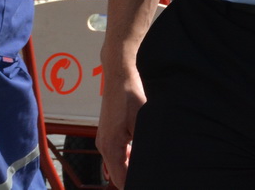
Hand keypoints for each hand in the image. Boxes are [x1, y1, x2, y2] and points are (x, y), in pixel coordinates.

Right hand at [96, 57, 146, 188]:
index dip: (135, 185)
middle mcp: (103, 146)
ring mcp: (103, 140)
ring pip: (117, 164)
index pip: (121, 180)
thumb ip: (142, 145)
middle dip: (133, 178)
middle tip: (151, 177)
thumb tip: (151, 160)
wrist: (119, 76)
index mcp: (111, 147)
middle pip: (118, 174)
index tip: (147, 184)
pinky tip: (140, 151)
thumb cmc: (130, 96)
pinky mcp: (107, 133)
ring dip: (131, 167)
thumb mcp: (142, 122)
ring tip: (149, 166)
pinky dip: (128, 156)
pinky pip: (117, 153)